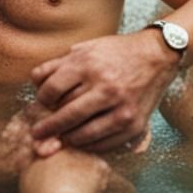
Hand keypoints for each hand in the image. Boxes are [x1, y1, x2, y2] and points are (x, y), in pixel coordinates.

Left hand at [29, 31, 178, 155]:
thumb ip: (59, 64)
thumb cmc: (117, 52)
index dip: (42, 99)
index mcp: (89, 65)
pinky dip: (89, 144)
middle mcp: (105, 86)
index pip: (52, 89)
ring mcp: (121, 107)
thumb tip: (34, 81)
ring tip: (61, 138)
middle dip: (48, 127)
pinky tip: (82, 140)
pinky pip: (104, 142)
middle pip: (66, 114)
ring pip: (83, 133)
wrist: (157, 56)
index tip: (42, 104)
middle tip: (38, 134)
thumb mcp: (87, 48)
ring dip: (67, 138)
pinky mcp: (134, 124)